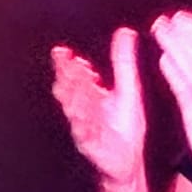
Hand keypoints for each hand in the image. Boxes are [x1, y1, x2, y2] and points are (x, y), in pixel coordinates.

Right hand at [50, 28, 145, 184]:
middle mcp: (84, 109)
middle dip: (66, 78)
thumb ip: (123, 62)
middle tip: (64, 65)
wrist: (127, 159)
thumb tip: (124, 32)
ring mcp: (85, 127)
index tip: (63, 52)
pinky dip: (82, 125)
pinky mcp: (91, 145)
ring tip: (69, 86)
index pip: (77, 75)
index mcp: (92, 94)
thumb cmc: (124, 126)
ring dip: (71, 98)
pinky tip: (80, 118)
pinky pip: (84, 134)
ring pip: (74, 110)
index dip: (69, 64)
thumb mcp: (128, 89)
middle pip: (71, 90)